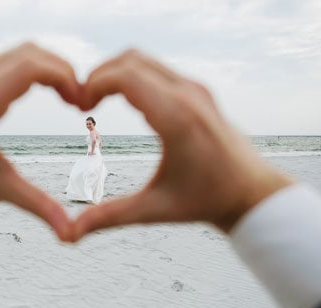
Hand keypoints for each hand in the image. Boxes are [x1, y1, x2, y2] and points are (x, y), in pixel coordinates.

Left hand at [0, 43, 79, 240]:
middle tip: (80, 100)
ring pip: (21, 51)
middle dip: (62, 71)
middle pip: (30, 53)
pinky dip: (35, 68)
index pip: (29, 68)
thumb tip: (71, 235)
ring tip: (68, 96)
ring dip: (50, 67)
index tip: (80, 103)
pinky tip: (47, 91)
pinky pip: (9, 59)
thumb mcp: (2, 191)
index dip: (63, 77)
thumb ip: (39, 207)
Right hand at [73, 49, 293, 239]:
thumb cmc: (205, 201)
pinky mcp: (198, 90)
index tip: (79, 107)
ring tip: (97, 100)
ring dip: (115, 72)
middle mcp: (188, 95)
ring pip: (143, 60)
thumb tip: (70, 234)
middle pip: (130, 60)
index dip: (94, 84)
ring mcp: (195, 89)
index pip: (125, 76)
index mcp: (177, 119)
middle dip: (99, 75)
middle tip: (82, 103)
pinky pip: (157, 69)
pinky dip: (132, 75)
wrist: (250, 192)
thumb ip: (109, 217)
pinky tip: (122, 100)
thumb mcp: (153, 210)